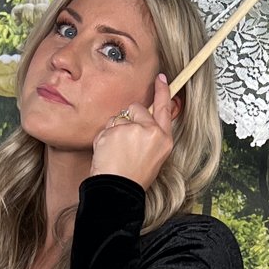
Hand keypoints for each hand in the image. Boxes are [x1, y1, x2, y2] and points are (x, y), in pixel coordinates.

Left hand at [89, 73, 176, 189]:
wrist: (117, 189)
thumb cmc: (134, 178)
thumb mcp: (153, 157)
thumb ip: (150, 136)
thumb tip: (142, 120)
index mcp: (163, 139)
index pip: (165, 109)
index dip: (162, 92)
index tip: (161, 78)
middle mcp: (150, 131)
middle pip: (136, 108)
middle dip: (128, 119)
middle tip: (125, 142)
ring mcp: (132, 129)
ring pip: (119, 117)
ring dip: (115, 130)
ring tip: (116, 152)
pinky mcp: (115, 130)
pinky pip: (106, 127)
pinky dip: (104, 138)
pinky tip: (108, 153)